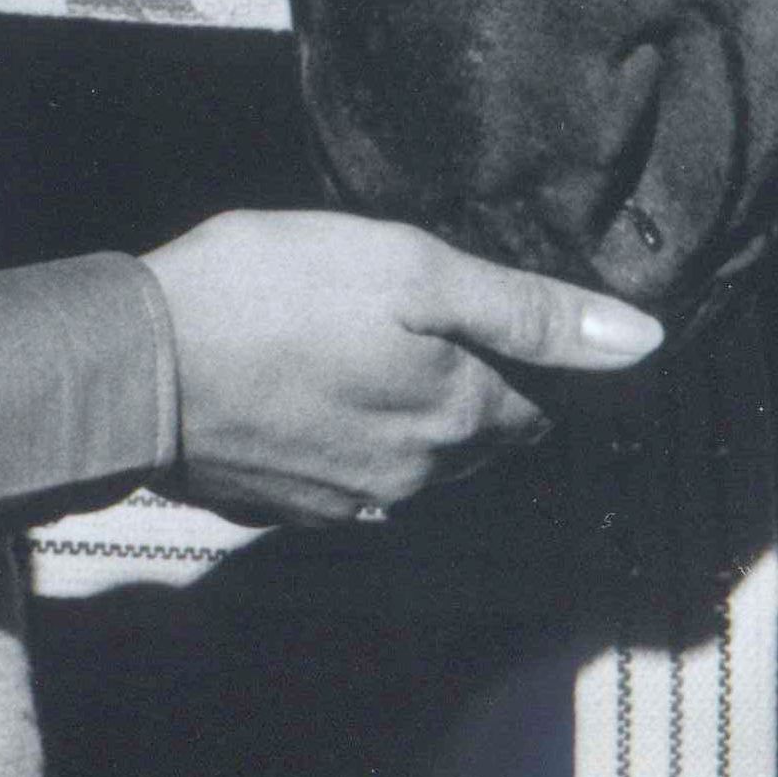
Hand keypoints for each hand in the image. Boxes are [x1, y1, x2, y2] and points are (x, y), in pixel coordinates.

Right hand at [143, 212, 660, 528]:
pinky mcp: (284, 507)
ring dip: (404, 409)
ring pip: (413, 455)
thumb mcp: (414, 269)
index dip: (528, 356)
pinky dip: (341, 432)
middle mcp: (415, 479)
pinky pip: (344, 470)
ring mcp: (345, 502)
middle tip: (423, 315)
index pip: (539, 404)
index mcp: (459, 418)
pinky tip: (306, 382)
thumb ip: (529, 311)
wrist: (133, 364)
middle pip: (478, 434)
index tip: (497, 313)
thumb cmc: (273, 292)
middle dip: (471, 384)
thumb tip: (645, 341)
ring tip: (362, 342)